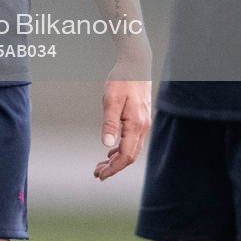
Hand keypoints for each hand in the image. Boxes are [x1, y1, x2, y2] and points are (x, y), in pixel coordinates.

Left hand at [95, 42, 152, 180]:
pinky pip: (133, 141)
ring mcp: (143, 124)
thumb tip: (106, 145)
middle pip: (130, 157)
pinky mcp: (140, 119)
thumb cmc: (122, 79)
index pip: (125, 156)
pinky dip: (121, 150)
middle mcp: (143, 127)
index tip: (99, 175)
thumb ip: (109, 123)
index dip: (113, 169)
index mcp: (135, 125)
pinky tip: (111, 151)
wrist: (136, 64)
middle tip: (97, 173)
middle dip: (114, 168)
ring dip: (117, 160)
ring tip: (101, 166)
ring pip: (132, 150)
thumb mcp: (111, 100)